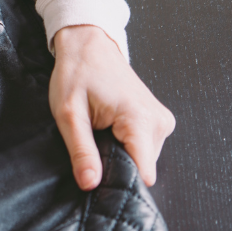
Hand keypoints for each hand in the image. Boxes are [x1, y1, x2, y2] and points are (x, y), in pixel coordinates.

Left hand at [50, 25, 174, 188]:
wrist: (89, 46)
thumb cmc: (78, 74)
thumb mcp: (69, 115)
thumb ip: (81, 151)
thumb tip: (90, 184)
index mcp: (141, 120)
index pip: (143, 173)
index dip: (119, 182)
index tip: (99, 181)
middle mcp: (159, 122)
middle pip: (142, 168)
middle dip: (115, 166)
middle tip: (92, 147)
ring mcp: (162, 122)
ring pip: (142, 160)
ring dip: (119, 155)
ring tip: (99, 135)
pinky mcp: (157, 122)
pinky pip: (142, 149)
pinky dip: (124, 147)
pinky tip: (108, 132)